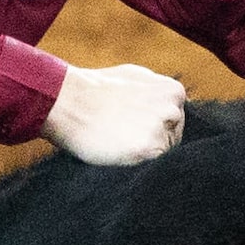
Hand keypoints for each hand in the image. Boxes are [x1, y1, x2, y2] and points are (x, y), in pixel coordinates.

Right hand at [43, 62, 185, 165]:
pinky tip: (118, 150)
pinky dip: (135, 163)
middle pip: (172, 138)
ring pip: (163, 154)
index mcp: (173, 92)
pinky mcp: (149, 148)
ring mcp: (162, 130)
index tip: (132, 126)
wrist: (69, 102)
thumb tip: (168, 106)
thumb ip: (156, 93)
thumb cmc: (95, 90)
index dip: (153, 127)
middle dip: (151, 140)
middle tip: (122, 134)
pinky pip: (151, 166)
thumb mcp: (134, 78)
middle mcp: (173, 110)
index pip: (175, 121)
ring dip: (144, 153)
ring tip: (118, 141)